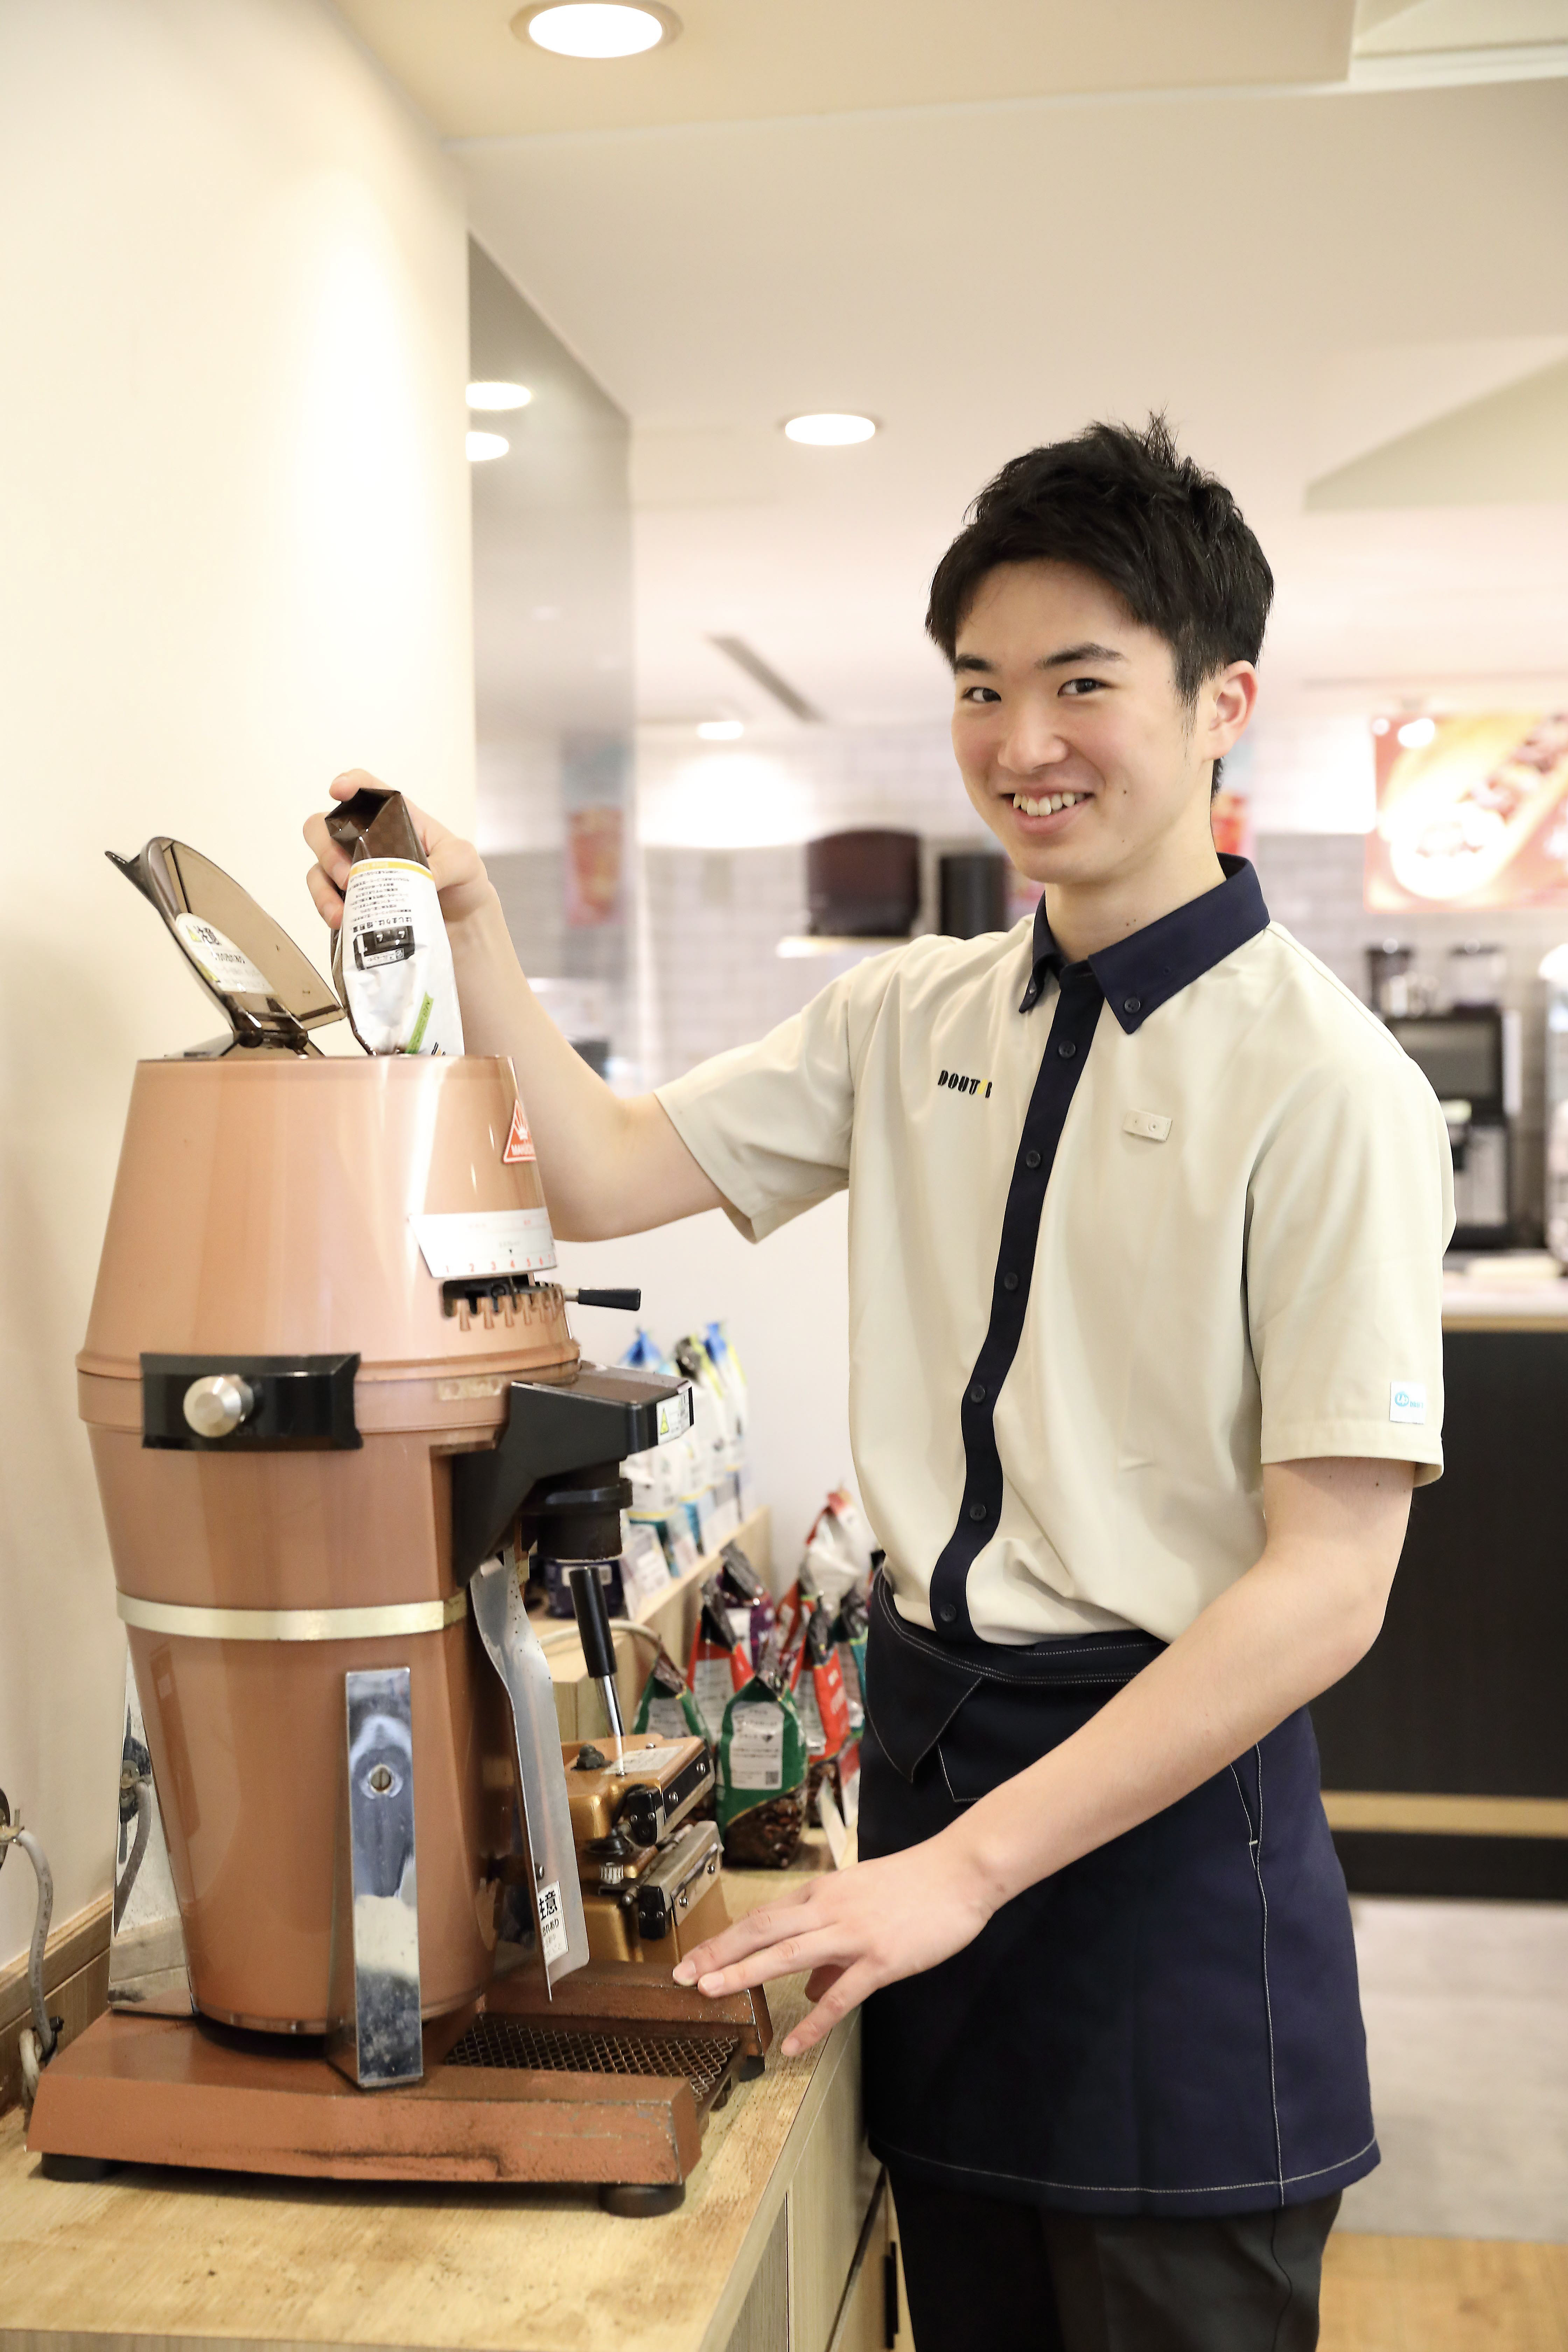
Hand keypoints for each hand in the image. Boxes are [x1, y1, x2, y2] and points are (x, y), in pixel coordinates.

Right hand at [303, 770, 493, 933]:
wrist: (464, 926)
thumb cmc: (462, 883)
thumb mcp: (465, 863)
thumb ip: (448, 863)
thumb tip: (423, 878)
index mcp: (396, 819)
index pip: (367, 789)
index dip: (349, 783)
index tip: (338, 790)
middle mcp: (368, 841)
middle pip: (325, 827)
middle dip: (327, 848)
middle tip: (347, 875)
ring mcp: (355, 871)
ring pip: (319, 867)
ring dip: (323, 885)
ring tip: (342, 908)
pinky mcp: (351, 901)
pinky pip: (324, 899)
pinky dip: (326, 907)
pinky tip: (340, 920)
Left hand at [672, 1833, 998, 2057]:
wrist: (961, 1871)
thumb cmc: (915, 1886)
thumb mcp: (863, 1905)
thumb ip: (832, 1945)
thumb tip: (811, 1990)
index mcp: (822, 1892)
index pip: (762, 1917)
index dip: (724, 1940)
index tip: (692, 1959)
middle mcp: (829, 1908)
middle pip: (761, 1929)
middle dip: (718, 1953)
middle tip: (681, 1977)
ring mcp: (854, 1933)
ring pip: (788, 1953)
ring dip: (745, 1973)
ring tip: (711, 1992)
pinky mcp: (881, 1958)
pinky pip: (841, 1995)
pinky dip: (814, 2021)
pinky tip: (793, 2045)